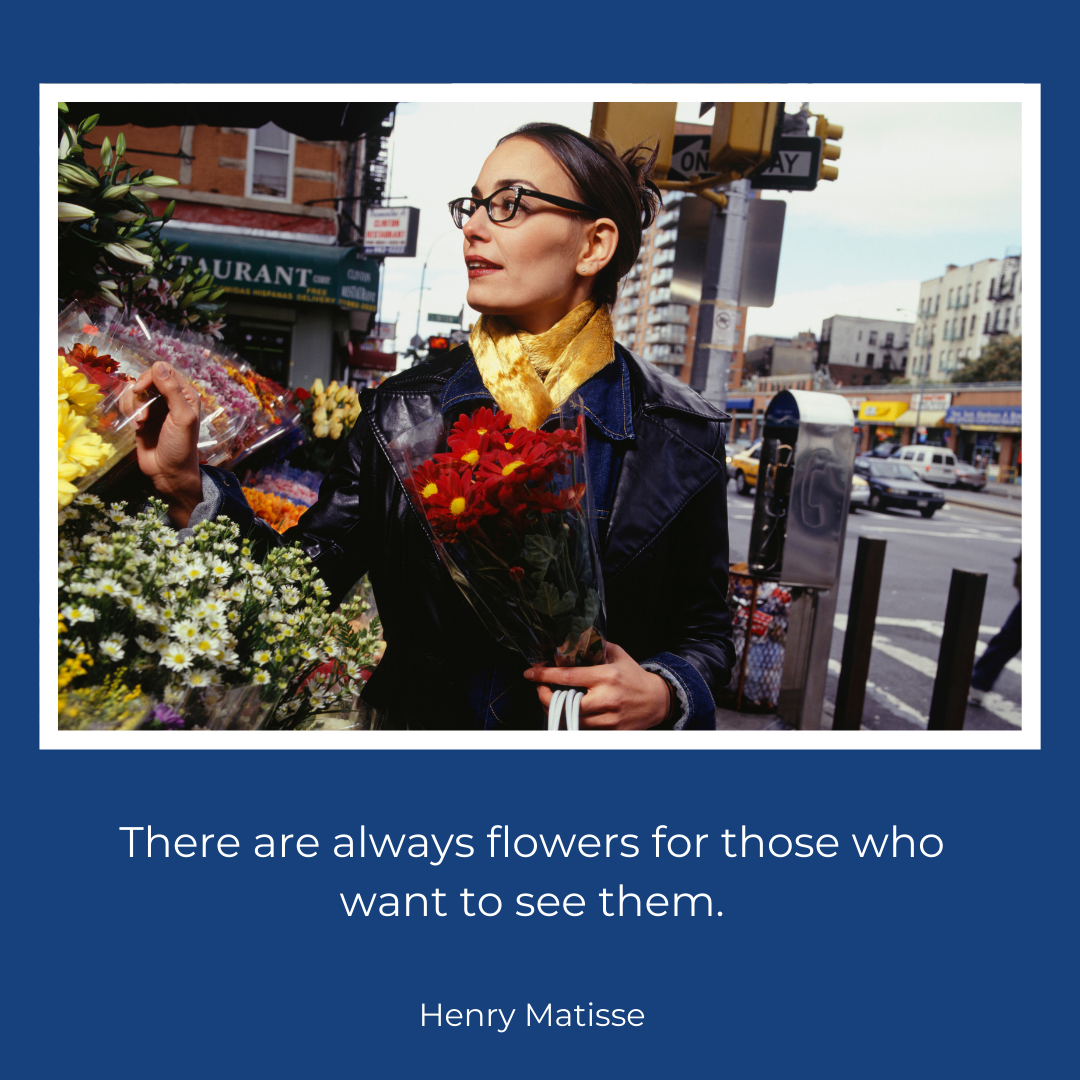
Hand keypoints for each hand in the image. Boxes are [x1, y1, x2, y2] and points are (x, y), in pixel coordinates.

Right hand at [123, 361, 202, 527]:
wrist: (168, 472)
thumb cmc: (180, 447)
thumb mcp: (181, 418)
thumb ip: (171, 391)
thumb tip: (158, 365)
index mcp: (185, 395)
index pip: (165, 371)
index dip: (150, 376)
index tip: (141, 389)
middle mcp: (170, 398)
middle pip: (147, 379)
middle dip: (139, 393)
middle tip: (141, 413)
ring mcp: (155, 408)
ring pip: (135, 391)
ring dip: (133, 406)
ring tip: (140, 423)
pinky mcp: (142, 417)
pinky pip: (129, 404)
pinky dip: (129, 413)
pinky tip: (137, 428)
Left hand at [525, 642, 671, 729]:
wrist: (659, 701)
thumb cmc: (635, 677)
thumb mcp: (617, 655)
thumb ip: (596, 647)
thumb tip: (571, 641)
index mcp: (606, 676)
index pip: (568, 677)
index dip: (544, 676)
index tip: (530, 673)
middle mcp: (607, 699)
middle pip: (564, 704)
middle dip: (544, 697)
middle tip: (540, 689)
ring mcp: (609, 719)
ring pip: (570, 720)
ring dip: (557, 710)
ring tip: (554, 699)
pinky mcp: (612, 733)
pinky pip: (583, 730)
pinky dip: (572, 721)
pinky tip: (570, 712)